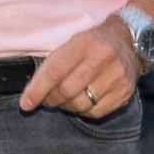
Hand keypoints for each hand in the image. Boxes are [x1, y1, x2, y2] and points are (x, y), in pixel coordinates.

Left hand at [20, 17, 138, 114]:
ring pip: (81, 104)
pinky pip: (96, 112)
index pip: (55, 71)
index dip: (38, 90)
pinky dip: (83, 111)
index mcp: (84, 42)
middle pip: (67, 90)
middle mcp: (103, 58)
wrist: (127, 41)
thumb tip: (30, 96)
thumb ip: (52, 66)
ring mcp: (116, 76)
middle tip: (47, 100)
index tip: (26, 103)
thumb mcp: (71, 44)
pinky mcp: (125, 92)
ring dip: (67, 106)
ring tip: (64, 100)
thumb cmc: (91, 44)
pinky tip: (81, 102)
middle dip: (51, 99)